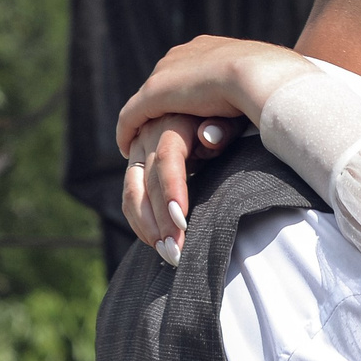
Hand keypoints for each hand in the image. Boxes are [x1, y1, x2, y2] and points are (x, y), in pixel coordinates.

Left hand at [112, 36, 316, 160]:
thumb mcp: (262, 88)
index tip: (182, 109)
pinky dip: (127, 131)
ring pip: (146, 101)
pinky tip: (126, 148)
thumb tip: (256, 116)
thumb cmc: (274, 85)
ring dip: (143, 121)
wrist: (261, 76)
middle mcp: (184, 54)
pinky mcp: (155, 94)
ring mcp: (167, 73)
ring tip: (140, 142)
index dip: (184, 91)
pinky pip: (132, 116)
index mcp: (210, 48)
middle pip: (164, 82)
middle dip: (159, 104)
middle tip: (156, 130)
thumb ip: (251, 97)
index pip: (189, 69)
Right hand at [121, 114, 237, 261]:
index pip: (167, 157)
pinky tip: (156, 242)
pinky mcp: (136, 167)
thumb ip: (222, 127)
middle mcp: (149, 134)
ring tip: (167, 253)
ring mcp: (138, 151)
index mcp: (174, 123)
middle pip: (148, 182)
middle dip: (160, 220)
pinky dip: (140, 223)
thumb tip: (207, 137)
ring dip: (147, 227)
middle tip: (176, 252)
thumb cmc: (226, 116)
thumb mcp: (230, 117)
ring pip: (132, 193)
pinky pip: (130, 198)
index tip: (182, 223)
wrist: (206, 106)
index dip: (172, 190)